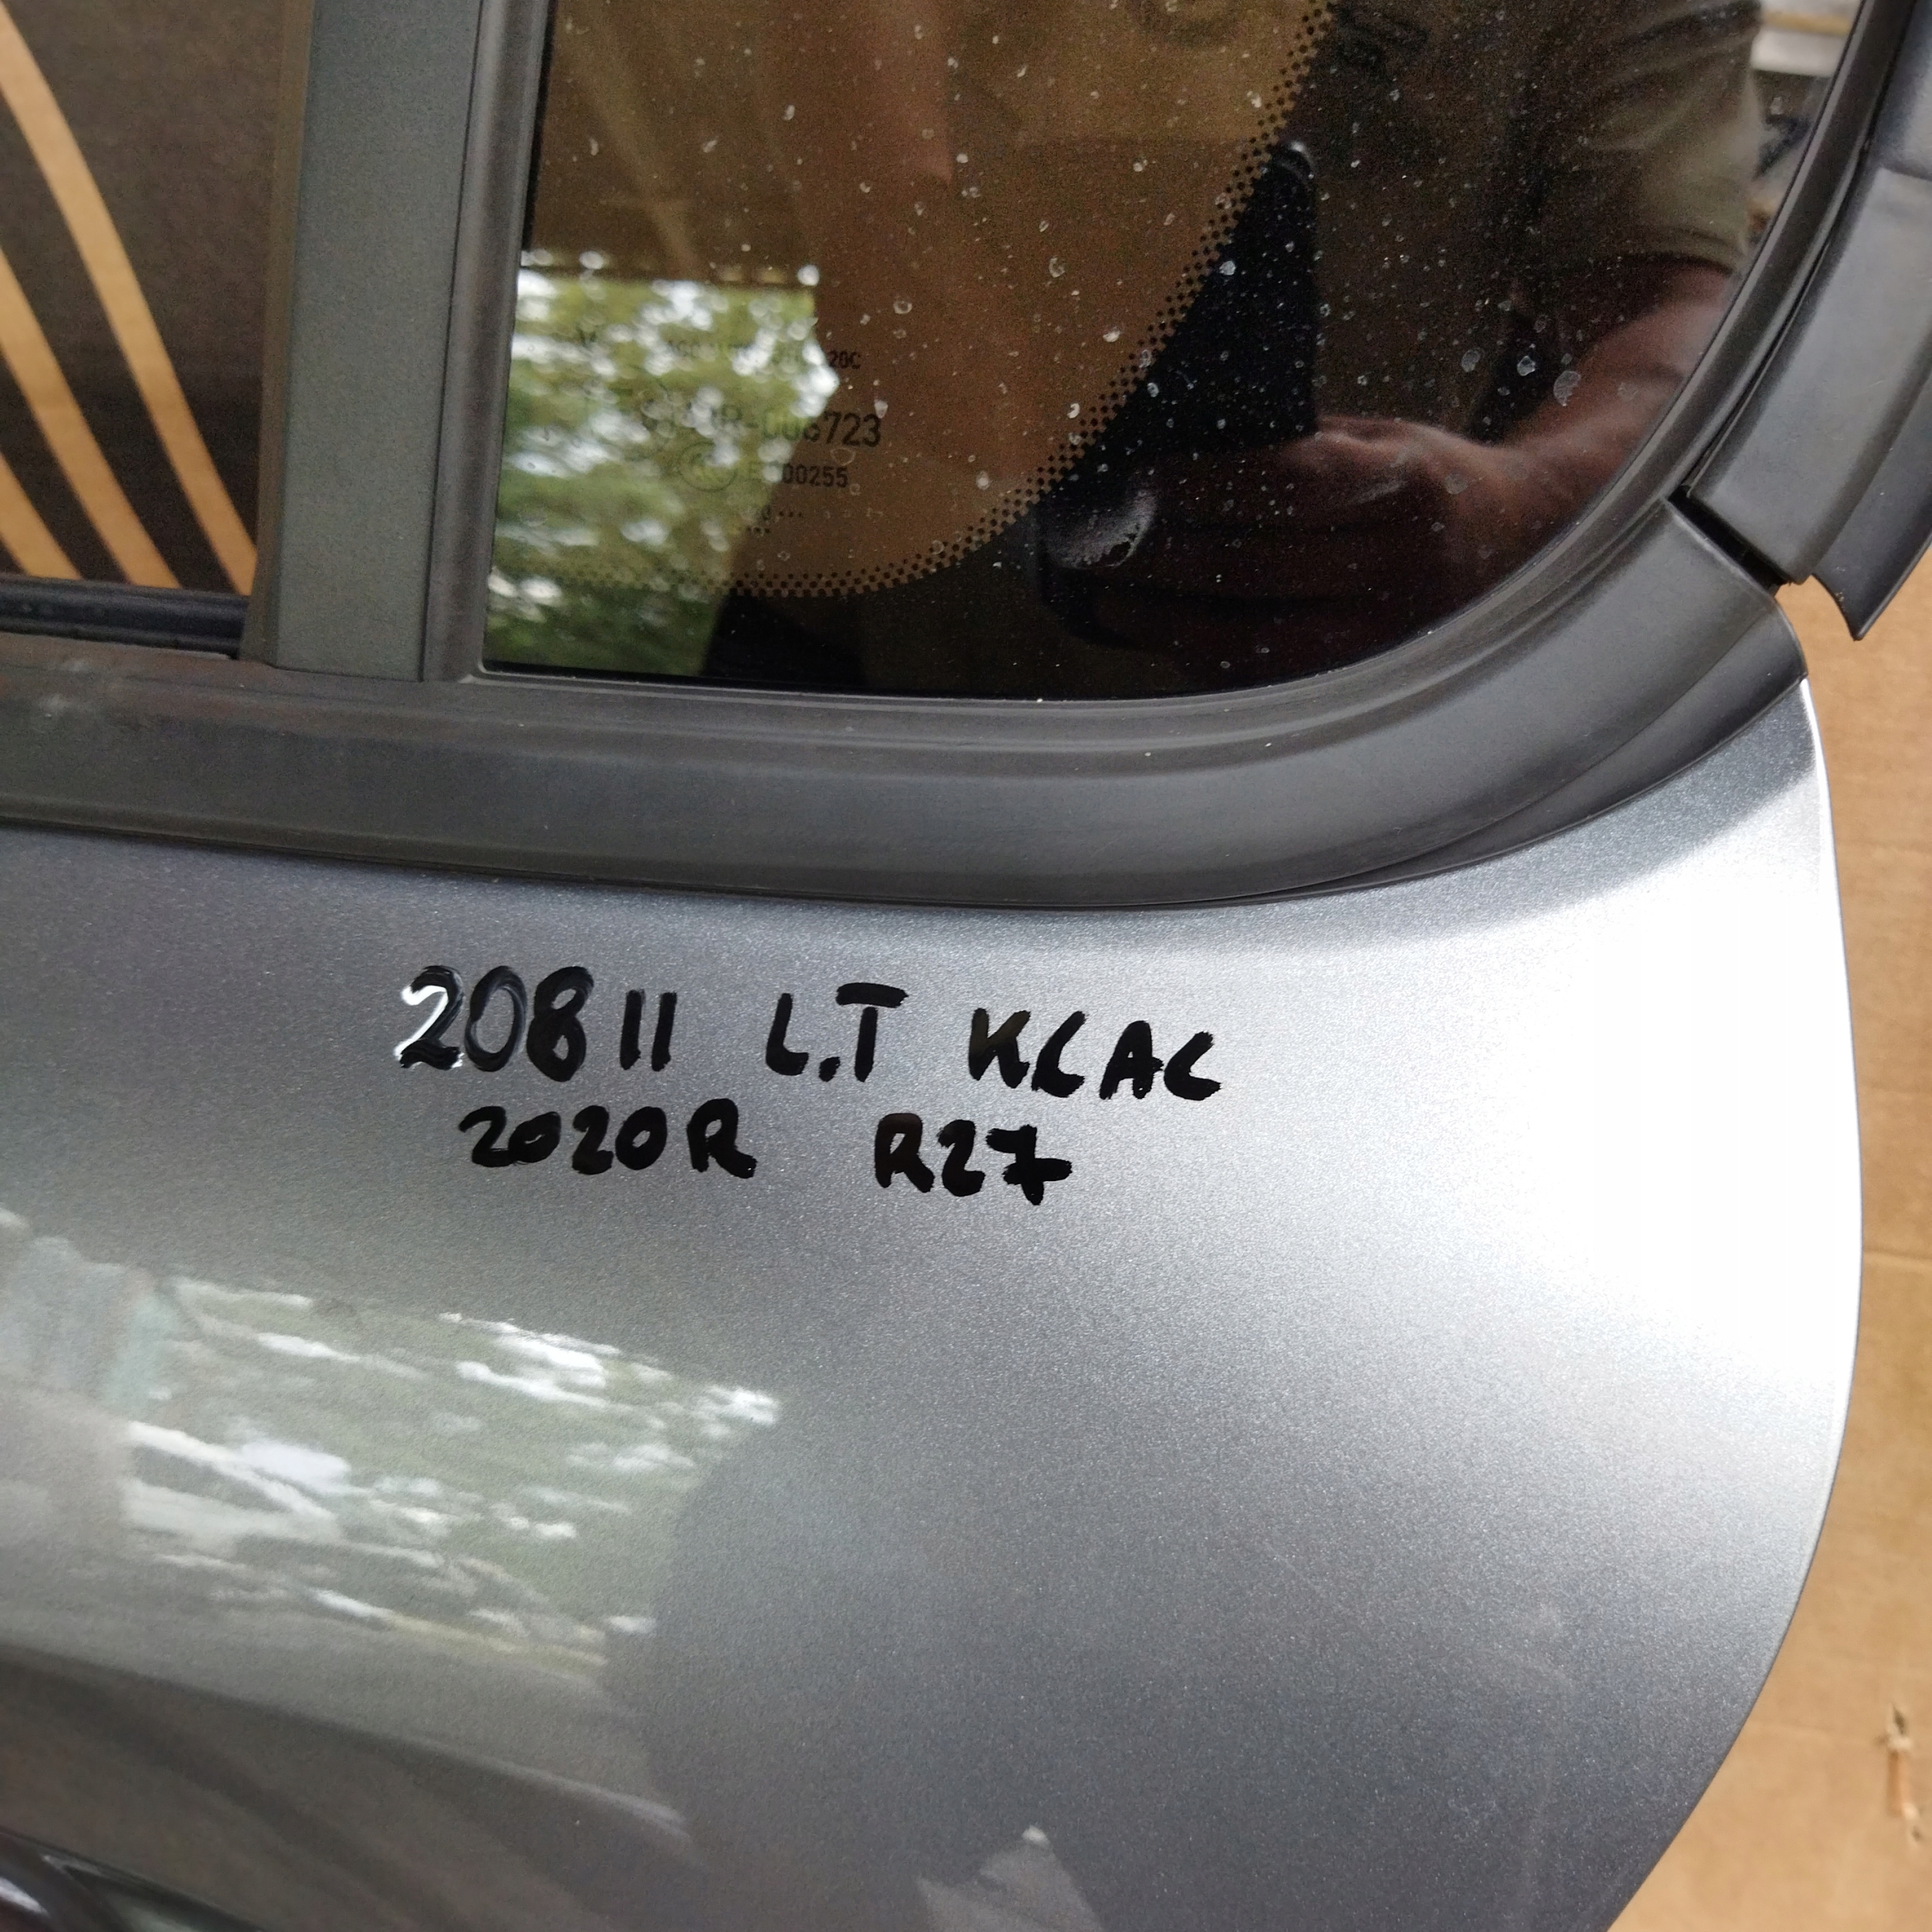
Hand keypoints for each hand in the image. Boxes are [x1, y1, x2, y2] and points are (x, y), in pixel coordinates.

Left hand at [1069, 416, 1565, 678]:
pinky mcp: (1370, 679)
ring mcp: (1388, 634)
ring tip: (1111, 605)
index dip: (1208, 487)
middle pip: (1258, 569)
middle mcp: (1402, 565)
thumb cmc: (1421, 484)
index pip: (1290, 486)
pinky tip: (1165, 640)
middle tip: (1099, 548)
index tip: (1143, 480)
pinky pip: (1272, 681)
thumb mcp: (1380, 441)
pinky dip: (1210, 661)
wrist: (1519, 548)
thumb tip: (1180, 452)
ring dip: (1171, 625)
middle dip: (1166, 560)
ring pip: (1258, 640)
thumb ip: (1299, 448)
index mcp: (1407, 484)